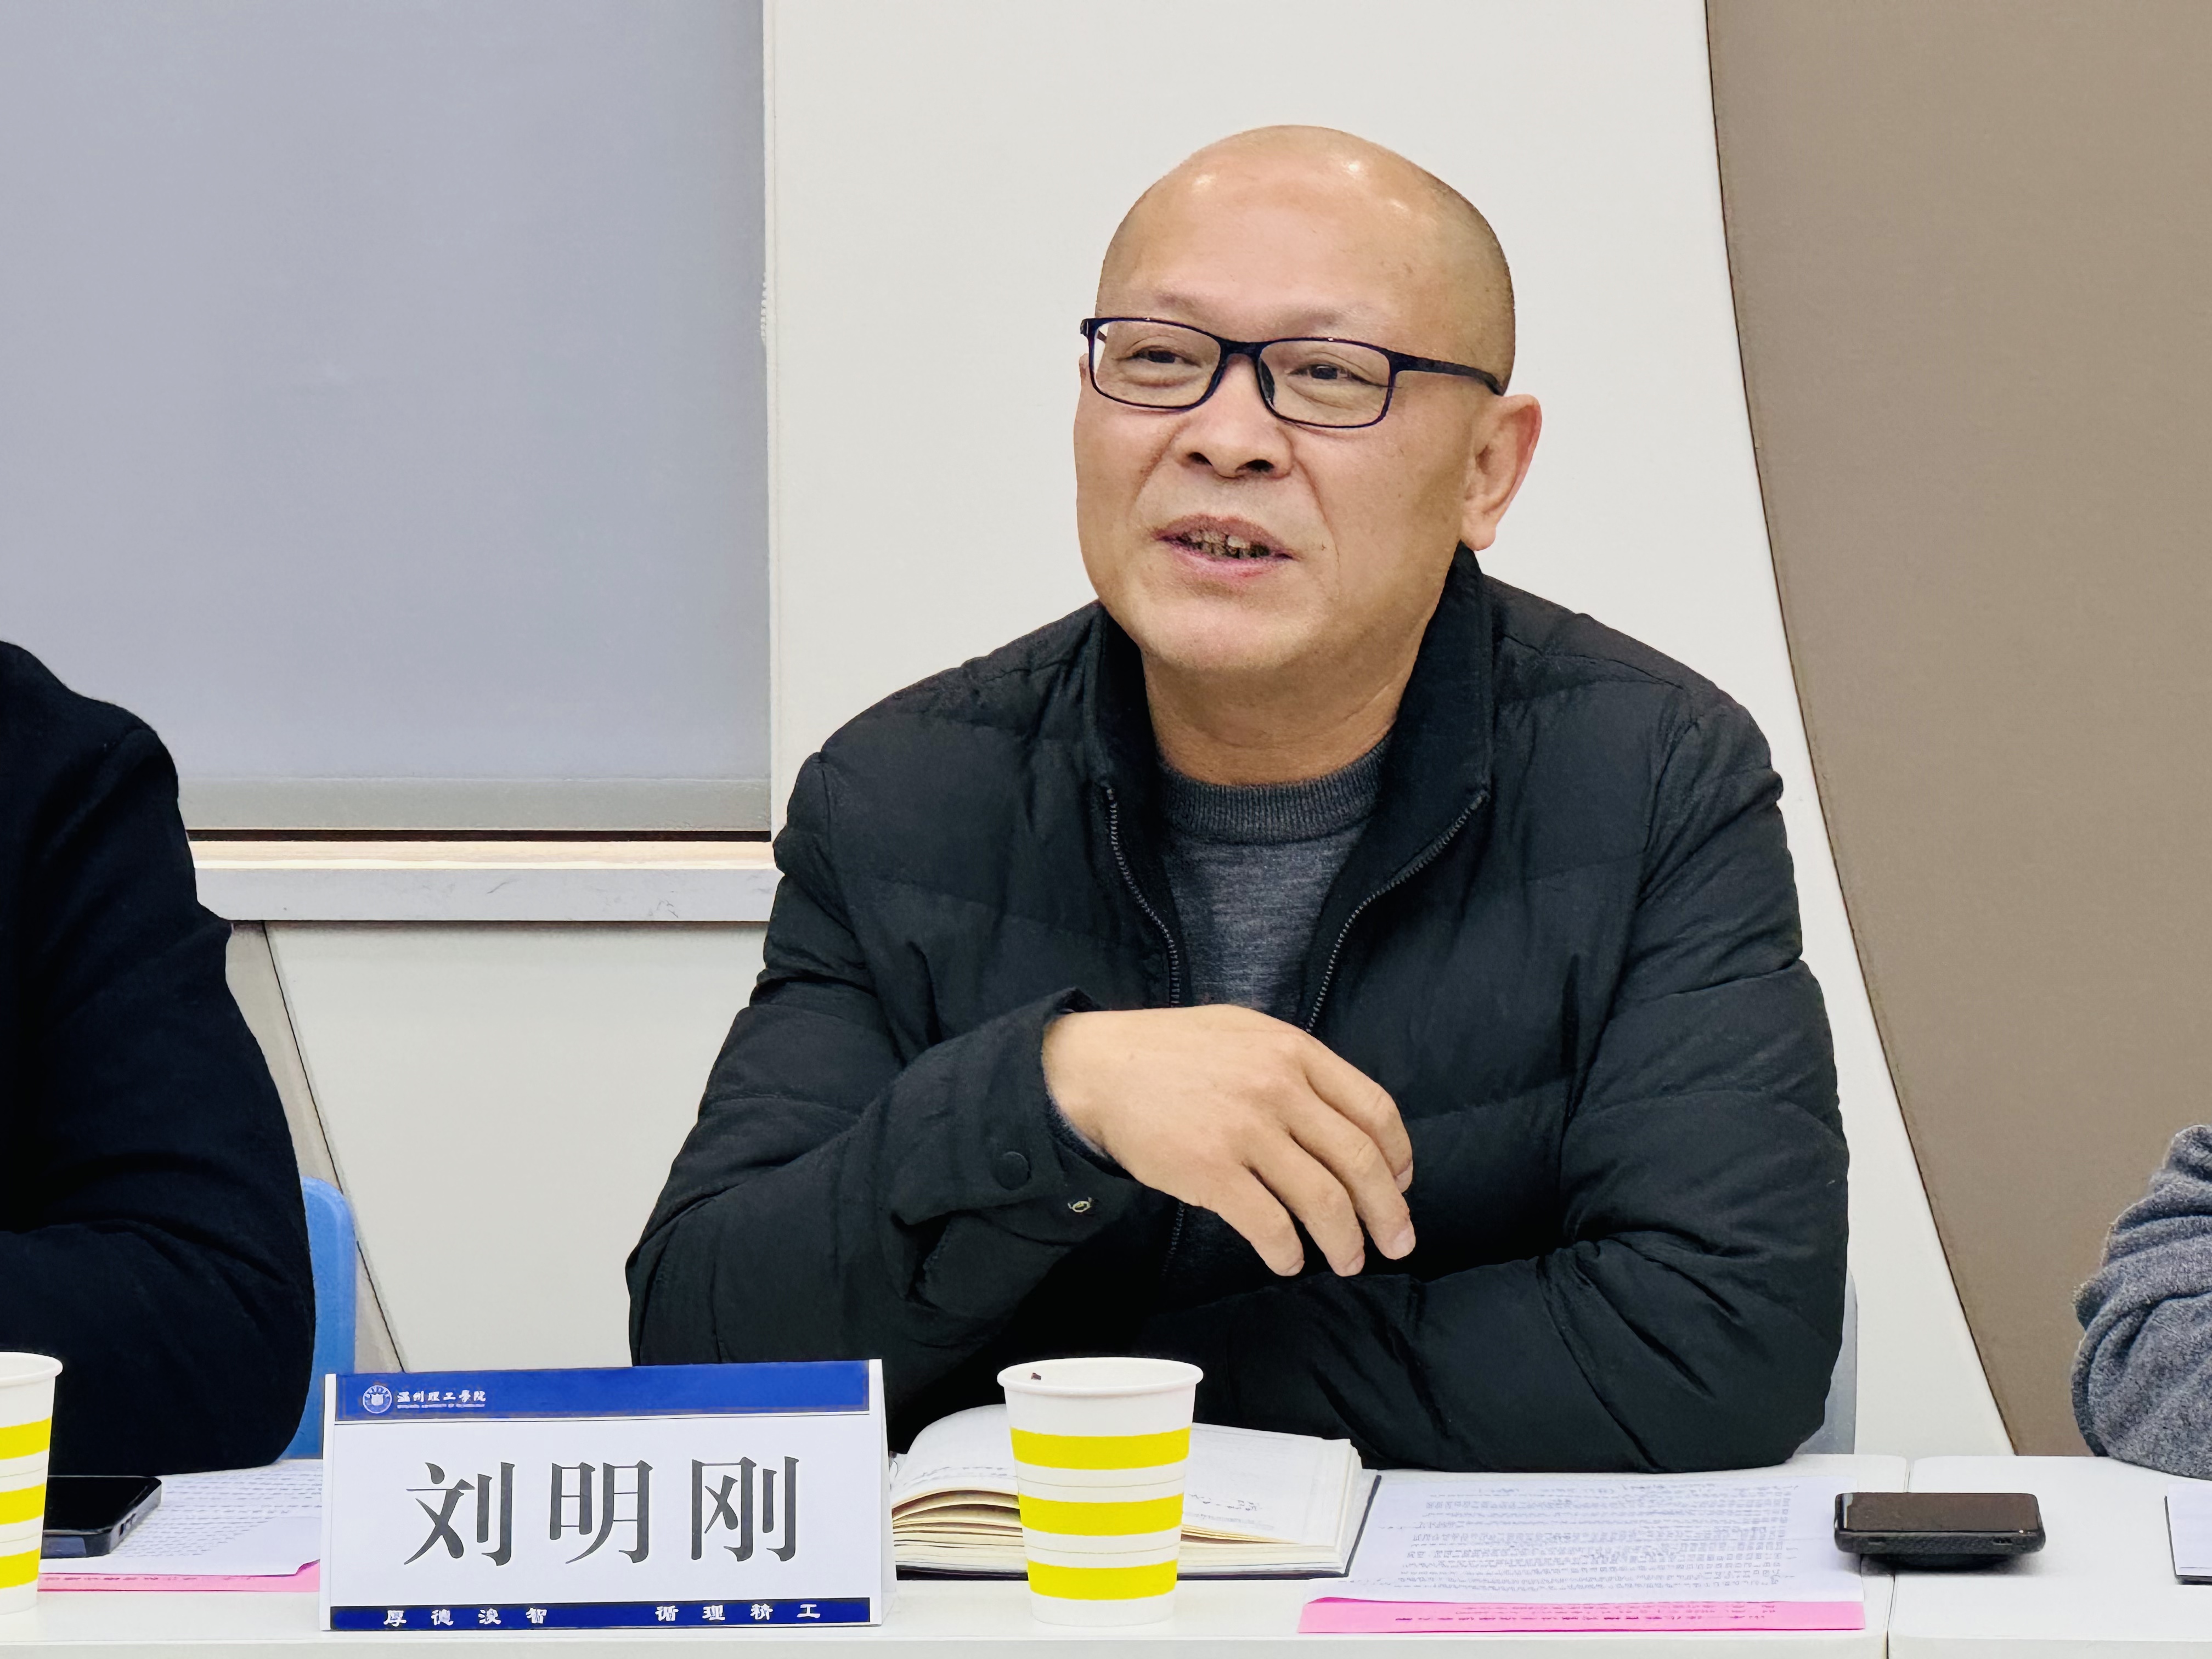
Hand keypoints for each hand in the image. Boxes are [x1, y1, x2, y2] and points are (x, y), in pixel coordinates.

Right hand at [1042, 1005, 1413, 1276]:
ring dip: (1346, 1241)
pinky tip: (1288, 1260)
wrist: (1099, 1069)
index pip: (1374, 1109)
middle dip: (1389, 1211)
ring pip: (1324, 1200)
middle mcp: (1278, 1088)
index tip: (1402, 1183)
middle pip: (1360, 1162)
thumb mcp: (1245, 1032)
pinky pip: (1270, 1225)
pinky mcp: (1211, 1171)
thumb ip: (1296, 1066)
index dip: (1398, 1156)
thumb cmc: (1172, 1052)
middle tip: (1398, 1242)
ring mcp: (1245, 1130)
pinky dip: (1288, 1252)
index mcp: (1294, 1051)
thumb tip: (1343, 1119)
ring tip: (1349, 1260)